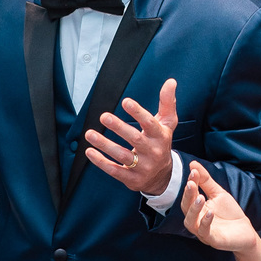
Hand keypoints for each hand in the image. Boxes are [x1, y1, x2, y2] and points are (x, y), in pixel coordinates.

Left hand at [85, 78, 178, 195]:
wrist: (162, 176)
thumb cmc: (160, 143)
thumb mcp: (167, 124)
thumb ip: (167, 102)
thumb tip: (171, 81)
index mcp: (160, 136)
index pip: (150, 123)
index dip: (138, 113)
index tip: (126, 101)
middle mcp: (153, 152)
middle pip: (135, 139)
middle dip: (119, 128)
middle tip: (104, 116)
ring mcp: (142, 167)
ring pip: (122, 156)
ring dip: (105, 145)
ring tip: (90, 134)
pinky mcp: (132, 179)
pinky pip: (115, 171)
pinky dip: (101, 162)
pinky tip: (89, 152)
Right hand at [181, 161, 259, 251]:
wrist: (245, 232)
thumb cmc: (229, 213)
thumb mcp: (218, 193)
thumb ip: (205, 180)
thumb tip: (192, 164)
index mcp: (196, 209)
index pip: (188, 196)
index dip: (190, 185)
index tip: (193, 172)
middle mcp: (196, 221)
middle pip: (185, 209)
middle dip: (188, 196)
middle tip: (191, 183)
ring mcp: (203, 232)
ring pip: (190, 222)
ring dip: (194, 209)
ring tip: (200, 197)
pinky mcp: (213, 240)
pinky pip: (204, 232)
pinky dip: (205, 222)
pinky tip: (210, 212)